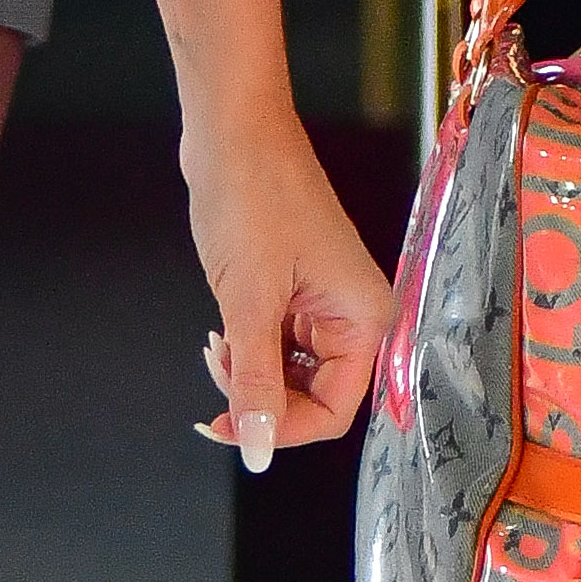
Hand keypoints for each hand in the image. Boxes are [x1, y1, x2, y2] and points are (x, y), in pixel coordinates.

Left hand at [182, 114, 388, 466]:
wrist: (232, 129)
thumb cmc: (252, 198)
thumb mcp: (250, 300)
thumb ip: (256, 382)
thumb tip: (257, 452)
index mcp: (364, 317)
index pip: (334, 411)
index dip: (282, 430)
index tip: (232, 428)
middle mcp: (352, 313)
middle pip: (313, 397)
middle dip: (261, 399)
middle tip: (216, 375)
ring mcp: (323, 300)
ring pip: (290, 373)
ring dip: (249, 373)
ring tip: (216, 341)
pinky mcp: (296, 288)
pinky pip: (278, 343)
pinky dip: (247, 348)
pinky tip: (222, 330)